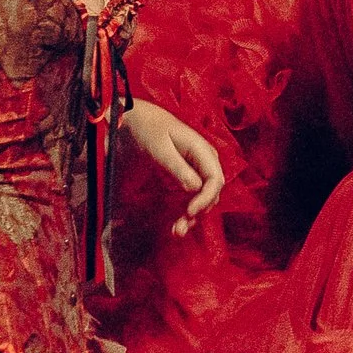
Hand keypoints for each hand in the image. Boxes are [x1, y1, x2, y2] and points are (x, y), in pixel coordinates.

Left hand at [119, 98, 225, 234]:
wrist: (137, 120)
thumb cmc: (148, 130)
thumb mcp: (160, 148)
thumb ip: (177, 167)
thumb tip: (194, 188)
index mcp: (202, 150)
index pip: (215, 180)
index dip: (206, 199)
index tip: (190, 213)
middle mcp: (205, 162)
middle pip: (211, 193)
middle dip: (198, 213)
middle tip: (180, 229)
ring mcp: (198, 170)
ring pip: (203, 199)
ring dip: (193, 217)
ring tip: (177, 232)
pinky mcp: (188, 178)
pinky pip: (193, 198)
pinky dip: (186, 213)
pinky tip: (176, 225)